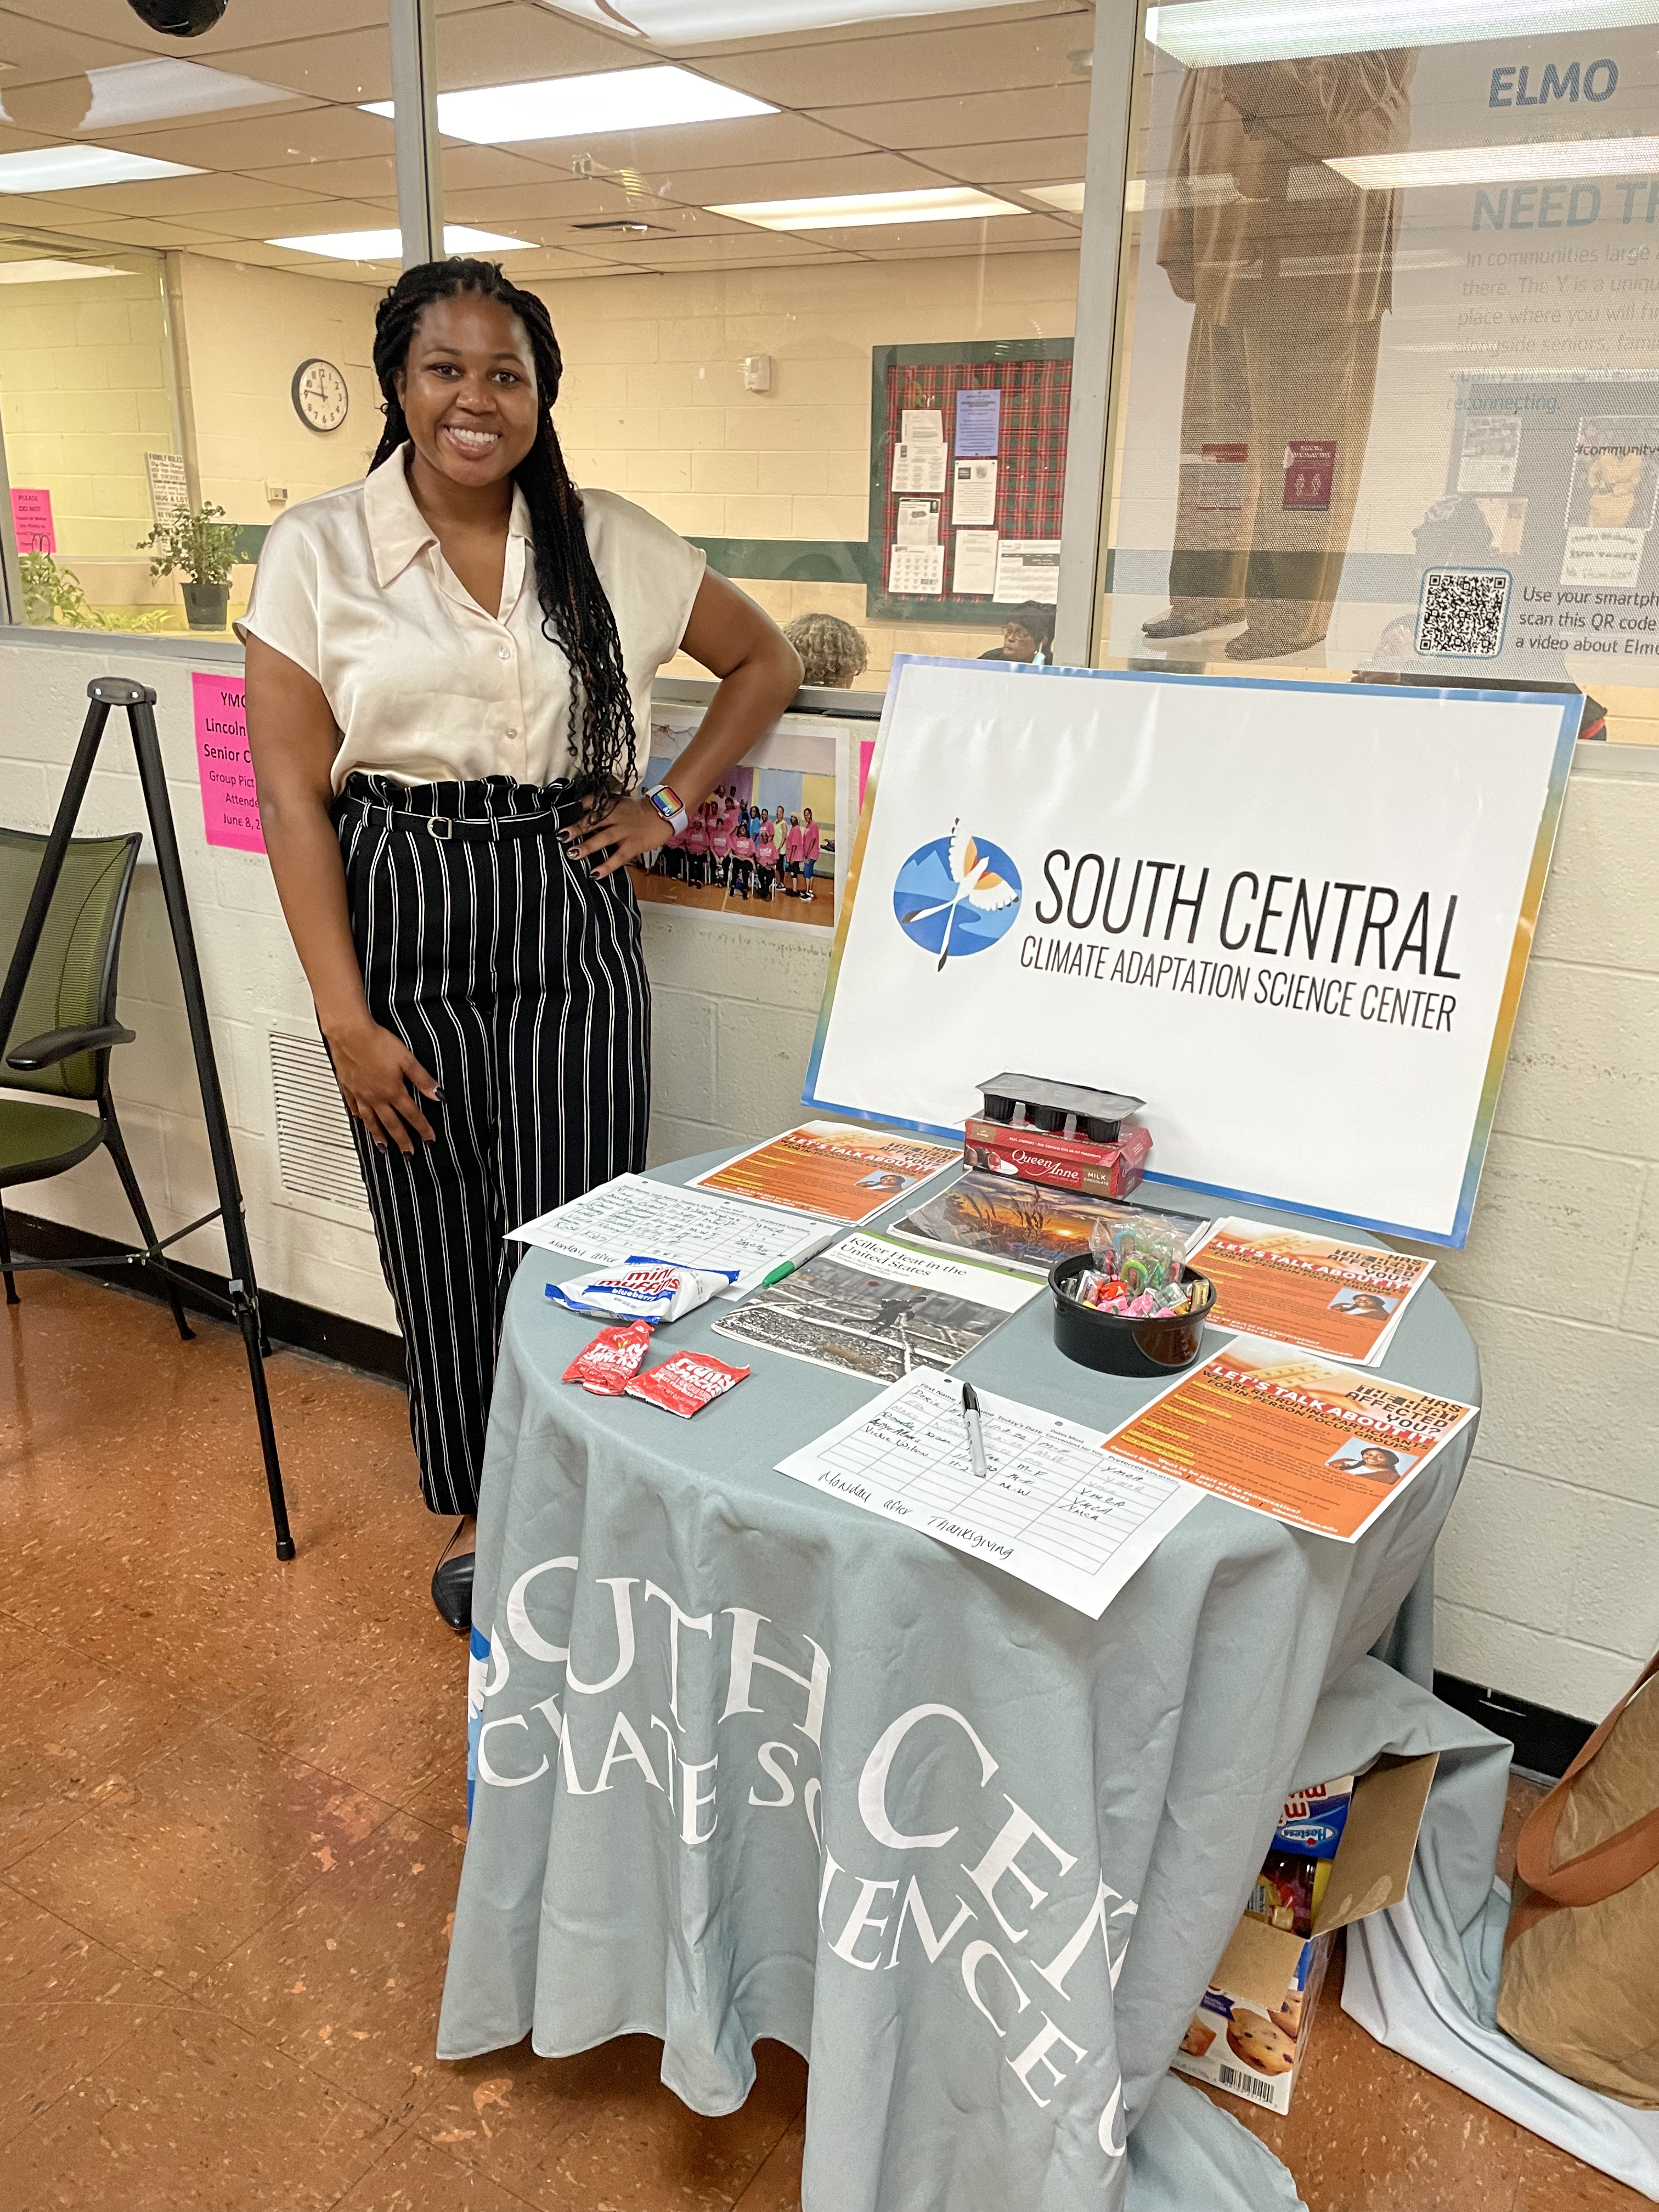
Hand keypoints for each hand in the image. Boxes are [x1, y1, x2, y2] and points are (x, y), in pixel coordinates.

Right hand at [326, 1016, 438, 1153]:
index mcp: (393, 1091)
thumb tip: (438, 1094)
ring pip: (371, 1120)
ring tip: (383, 1148)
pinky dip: (359, 1117)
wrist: (349, 1033)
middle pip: (392, 1124)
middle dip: (402, 1141)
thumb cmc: (376, 1042)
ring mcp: (361, 1094)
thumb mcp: (407, 1060)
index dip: (423, 1129)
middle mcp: (376, 1097)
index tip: (429, 1140)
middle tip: (408, 1154)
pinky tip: (360, 1120)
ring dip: (379, 1136)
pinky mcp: (349, 1086)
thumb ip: (423, 1079)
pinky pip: (354, 1107)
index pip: (412, 1115)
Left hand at [564, 793, 669, 880]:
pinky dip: (606, 866)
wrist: (663, 814)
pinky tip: (594, 874)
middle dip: (576, 829)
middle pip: (593, 821)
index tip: (559, 813)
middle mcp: (616, 817)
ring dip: (587, 846)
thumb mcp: (620, 804)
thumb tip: (581, 814)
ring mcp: (625, 831)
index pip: (591, 803)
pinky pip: (618, 857)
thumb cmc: (639, 811)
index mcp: (611, 805)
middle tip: (561, 836)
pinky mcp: (633, 845)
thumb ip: (602, 809)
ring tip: (572, 854)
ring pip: (603, 838)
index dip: (575, 808)